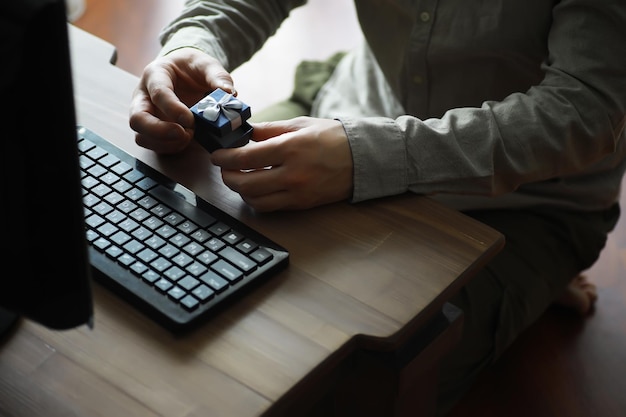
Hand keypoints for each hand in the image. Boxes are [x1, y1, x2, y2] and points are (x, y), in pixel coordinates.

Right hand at [129, 47, 234, 153]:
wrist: (185, 71)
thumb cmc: (193, 67)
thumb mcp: (207, 65)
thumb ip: (218, 77)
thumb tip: (229, 93)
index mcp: (155, 74)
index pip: (158, 93)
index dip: (173, 109)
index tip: (191, 120)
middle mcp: (144, 96)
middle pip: (137, 119)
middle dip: (159, 132)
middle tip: (184, 134)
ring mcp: (145, 114)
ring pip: (141, 136)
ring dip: (165, 143)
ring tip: (189, 136)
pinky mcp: (152, 129)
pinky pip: (152, 145)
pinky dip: (169, 148)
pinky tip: (186, 141)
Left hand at [210, 117, 353, 211]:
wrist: (362, 158)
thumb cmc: (332, 138)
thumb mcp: (299, 125)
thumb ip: (268, 130)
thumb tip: (242, 132)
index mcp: (291, 148)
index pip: (245, 158)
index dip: (224, 158)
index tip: (217, 155)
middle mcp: (293, 174)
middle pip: (245, 183)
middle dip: (227, 176)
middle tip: (224, 168)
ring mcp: (298, 192)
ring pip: (255, 200)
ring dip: (240, 190)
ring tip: (238, 177)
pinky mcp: (302, 204)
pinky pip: (270, 207)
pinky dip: (256, 199)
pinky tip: (255, 188)